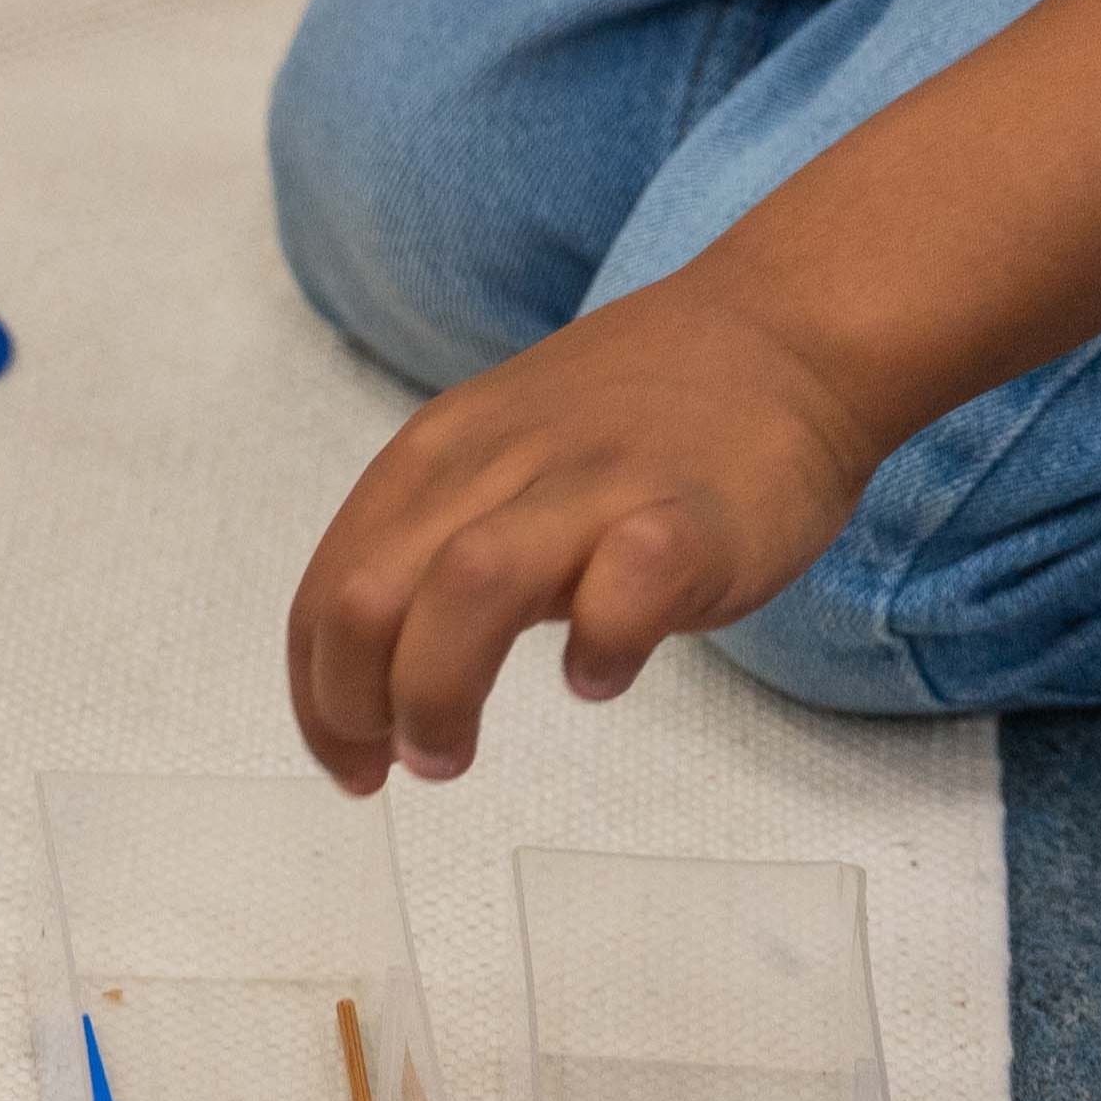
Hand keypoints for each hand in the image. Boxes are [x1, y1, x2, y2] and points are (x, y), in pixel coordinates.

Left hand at [283, 267, 884, 789]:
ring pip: (468, 587)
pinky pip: (623, 594)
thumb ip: (440, 542)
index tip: (349, 759)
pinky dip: (596, 651)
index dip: (316, 695)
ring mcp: (594, 488)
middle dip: (354, 706)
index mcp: (440, 453)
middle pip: (369, 595)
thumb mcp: (501, 456)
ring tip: (450, 755)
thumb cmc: (641, 416)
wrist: (783, 335)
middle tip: (399, 765)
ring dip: (436, 693)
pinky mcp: (688, 522)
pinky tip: (598, 676)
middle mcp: (498, 463)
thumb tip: (379, 673)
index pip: (329, 588)